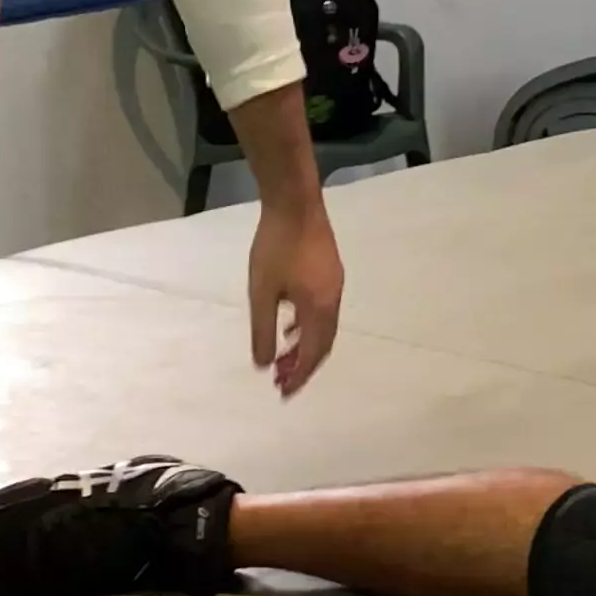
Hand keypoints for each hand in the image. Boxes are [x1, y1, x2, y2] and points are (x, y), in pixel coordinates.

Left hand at [244, 196, 344, 395]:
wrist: (295, 202)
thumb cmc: (275, 247)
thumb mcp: (262, 292)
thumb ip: (263, 330)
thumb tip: (264, 364)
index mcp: (320, 309)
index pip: (312, 355)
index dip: (299, 376)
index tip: (283, 392)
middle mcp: (333, 300)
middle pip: (322, 344)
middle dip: (303, 365)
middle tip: (282, 380)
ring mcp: (334, 284)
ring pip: (323, 327)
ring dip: (304, 345)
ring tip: (283, 356)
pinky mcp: (329, 271)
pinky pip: (322, 310)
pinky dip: (307, 325)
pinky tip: (290, 323)